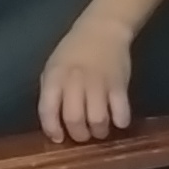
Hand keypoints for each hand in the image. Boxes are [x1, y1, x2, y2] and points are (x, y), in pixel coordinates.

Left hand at [39, 12, 136, 142]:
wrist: (102, 30)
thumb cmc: (74, 51)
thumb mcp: (53, 66)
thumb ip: (51, 91)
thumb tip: (53, 122)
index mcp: (55, 76)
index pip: (47, 109)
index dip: (51, 129)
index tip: (58, 138)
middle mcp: (75, 81)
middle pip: (74, 119)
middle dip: (78, 135)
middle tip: (83, 135)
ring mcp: (99, 83)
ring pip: (98, 120)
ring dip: (99, 132)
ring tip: (100, 130)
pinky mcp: (120, 84)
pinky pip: (121, 111)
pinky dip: (120, 122)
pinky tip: (118, 121)